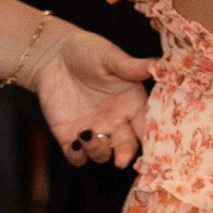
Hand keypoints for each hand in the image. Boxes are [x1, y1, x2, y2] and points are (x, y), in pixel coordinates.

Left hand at [29, 23, 157, 168]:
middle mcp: (116, 121)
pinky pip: (77, 157)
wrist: (52, 56)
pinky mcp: (69, 137)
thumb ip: (133, 67)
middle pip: (128, 146)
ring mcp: (93, 130)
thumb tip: (160, 64)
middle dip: (126, 155)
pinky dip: (77, 156)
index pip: (148, 125)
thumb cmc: (86, 51)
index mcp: (132, 103)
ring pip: (103, 154)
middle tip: (122, 160)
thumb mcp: (110, 57)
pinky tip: (73, 143)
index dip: (152, 137)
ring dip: (98, 151)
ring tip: (87, 135)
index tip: (152, 145)